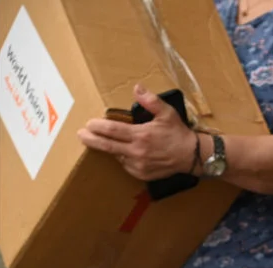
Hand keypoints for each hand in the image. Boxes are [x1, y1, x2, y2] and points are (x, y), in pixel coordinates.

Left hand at [77, 84, 195, 180]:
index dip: (97, 126)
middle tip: (81, 135)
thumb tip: (137, 88)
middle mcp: (137, 152)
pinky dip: (123, 158)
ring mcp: (139, 165)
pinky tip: (126, 152)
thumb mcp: (167, 113)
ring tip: (106, 141)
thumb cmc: (178, 133)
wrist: (191, 156)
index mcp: (141, 135)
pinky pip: (126, 165)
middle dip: (91, 139)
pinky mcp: (142, 174)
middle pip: (106, 145)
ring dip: (110, 148)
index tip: (89, 123)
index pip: (112, 130)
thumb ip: (150, 100)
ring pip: (116, 156)